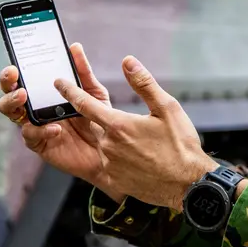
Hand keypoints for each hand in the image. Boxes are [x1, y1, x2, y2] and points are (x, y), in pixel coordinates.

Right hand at [0, 43, 123, 202]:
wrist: (110, 149)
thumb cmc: (99, 118)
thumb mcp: (94, 92)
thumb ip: (83, 71)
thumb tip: (75, 46)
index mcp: (44, 93)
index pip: (21, 79)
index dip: (12, 72)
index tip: (14, 65)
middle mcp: (35, 108)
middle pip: (9, 95)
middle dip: (6, 85)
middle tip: (14, 77)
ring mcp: (35, 126)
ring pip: (12, 114)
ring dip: (13, 103)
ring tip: (24, 96)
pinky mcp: (40, 144)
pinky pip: (31, 136)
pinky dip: (40, 130)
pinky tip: (55, 128)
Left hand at [54, 56, 217, 210]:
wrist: (188, 185)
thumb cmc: (180, 146)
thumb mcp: (167, 109)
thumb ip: (144, 84)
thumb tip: (128, 62)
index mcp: (118, 125)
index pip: (85, 104)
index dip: (70, 91)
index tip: (58, 82)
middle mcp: (109, 145)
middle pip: (99, 126)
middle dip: (113, 123)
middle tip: (137, 129)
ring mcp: (110, 165)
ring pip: (106, 145)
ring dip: (119, 141)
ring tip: (146, 147)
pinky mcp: (115, 180)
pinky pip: (111, 164)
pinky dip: (122, 159)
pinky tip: (143, 160)